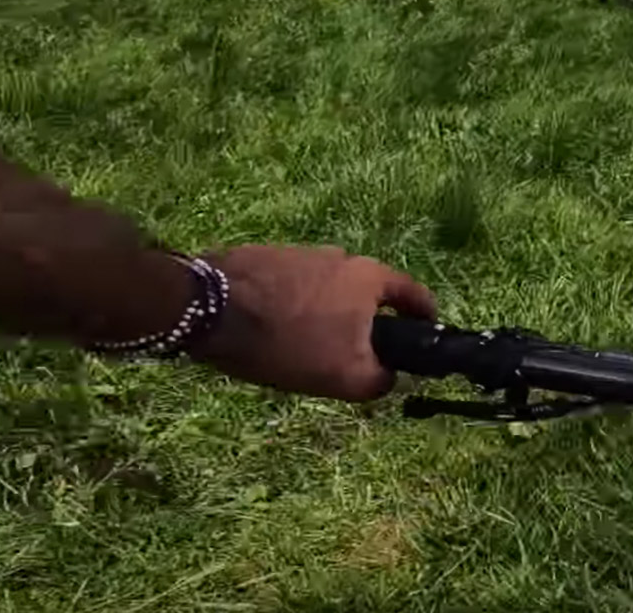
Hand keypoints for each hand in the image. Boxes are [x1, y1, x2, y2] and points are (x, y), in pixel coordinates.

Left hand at [191, 245, 435, 401]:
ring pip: (328, 290)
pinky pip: (292, 287)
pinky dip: (293, 308)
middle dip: (366, 323)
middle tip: (354, 355)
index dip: (424, 319)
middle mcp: (341, 256)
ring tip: (305, 347)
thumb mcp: (343, 376)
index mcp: (369, 277)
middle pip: (367, 294)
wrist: (208, 309)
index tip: (423, 337)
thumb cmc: (289, 341)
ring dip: (326, 315)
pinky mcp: (265, 257)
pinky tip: (273, 332)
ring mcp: (301, 253)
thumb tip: (391, 377)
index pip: (414, 294)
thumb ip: (380, 380)